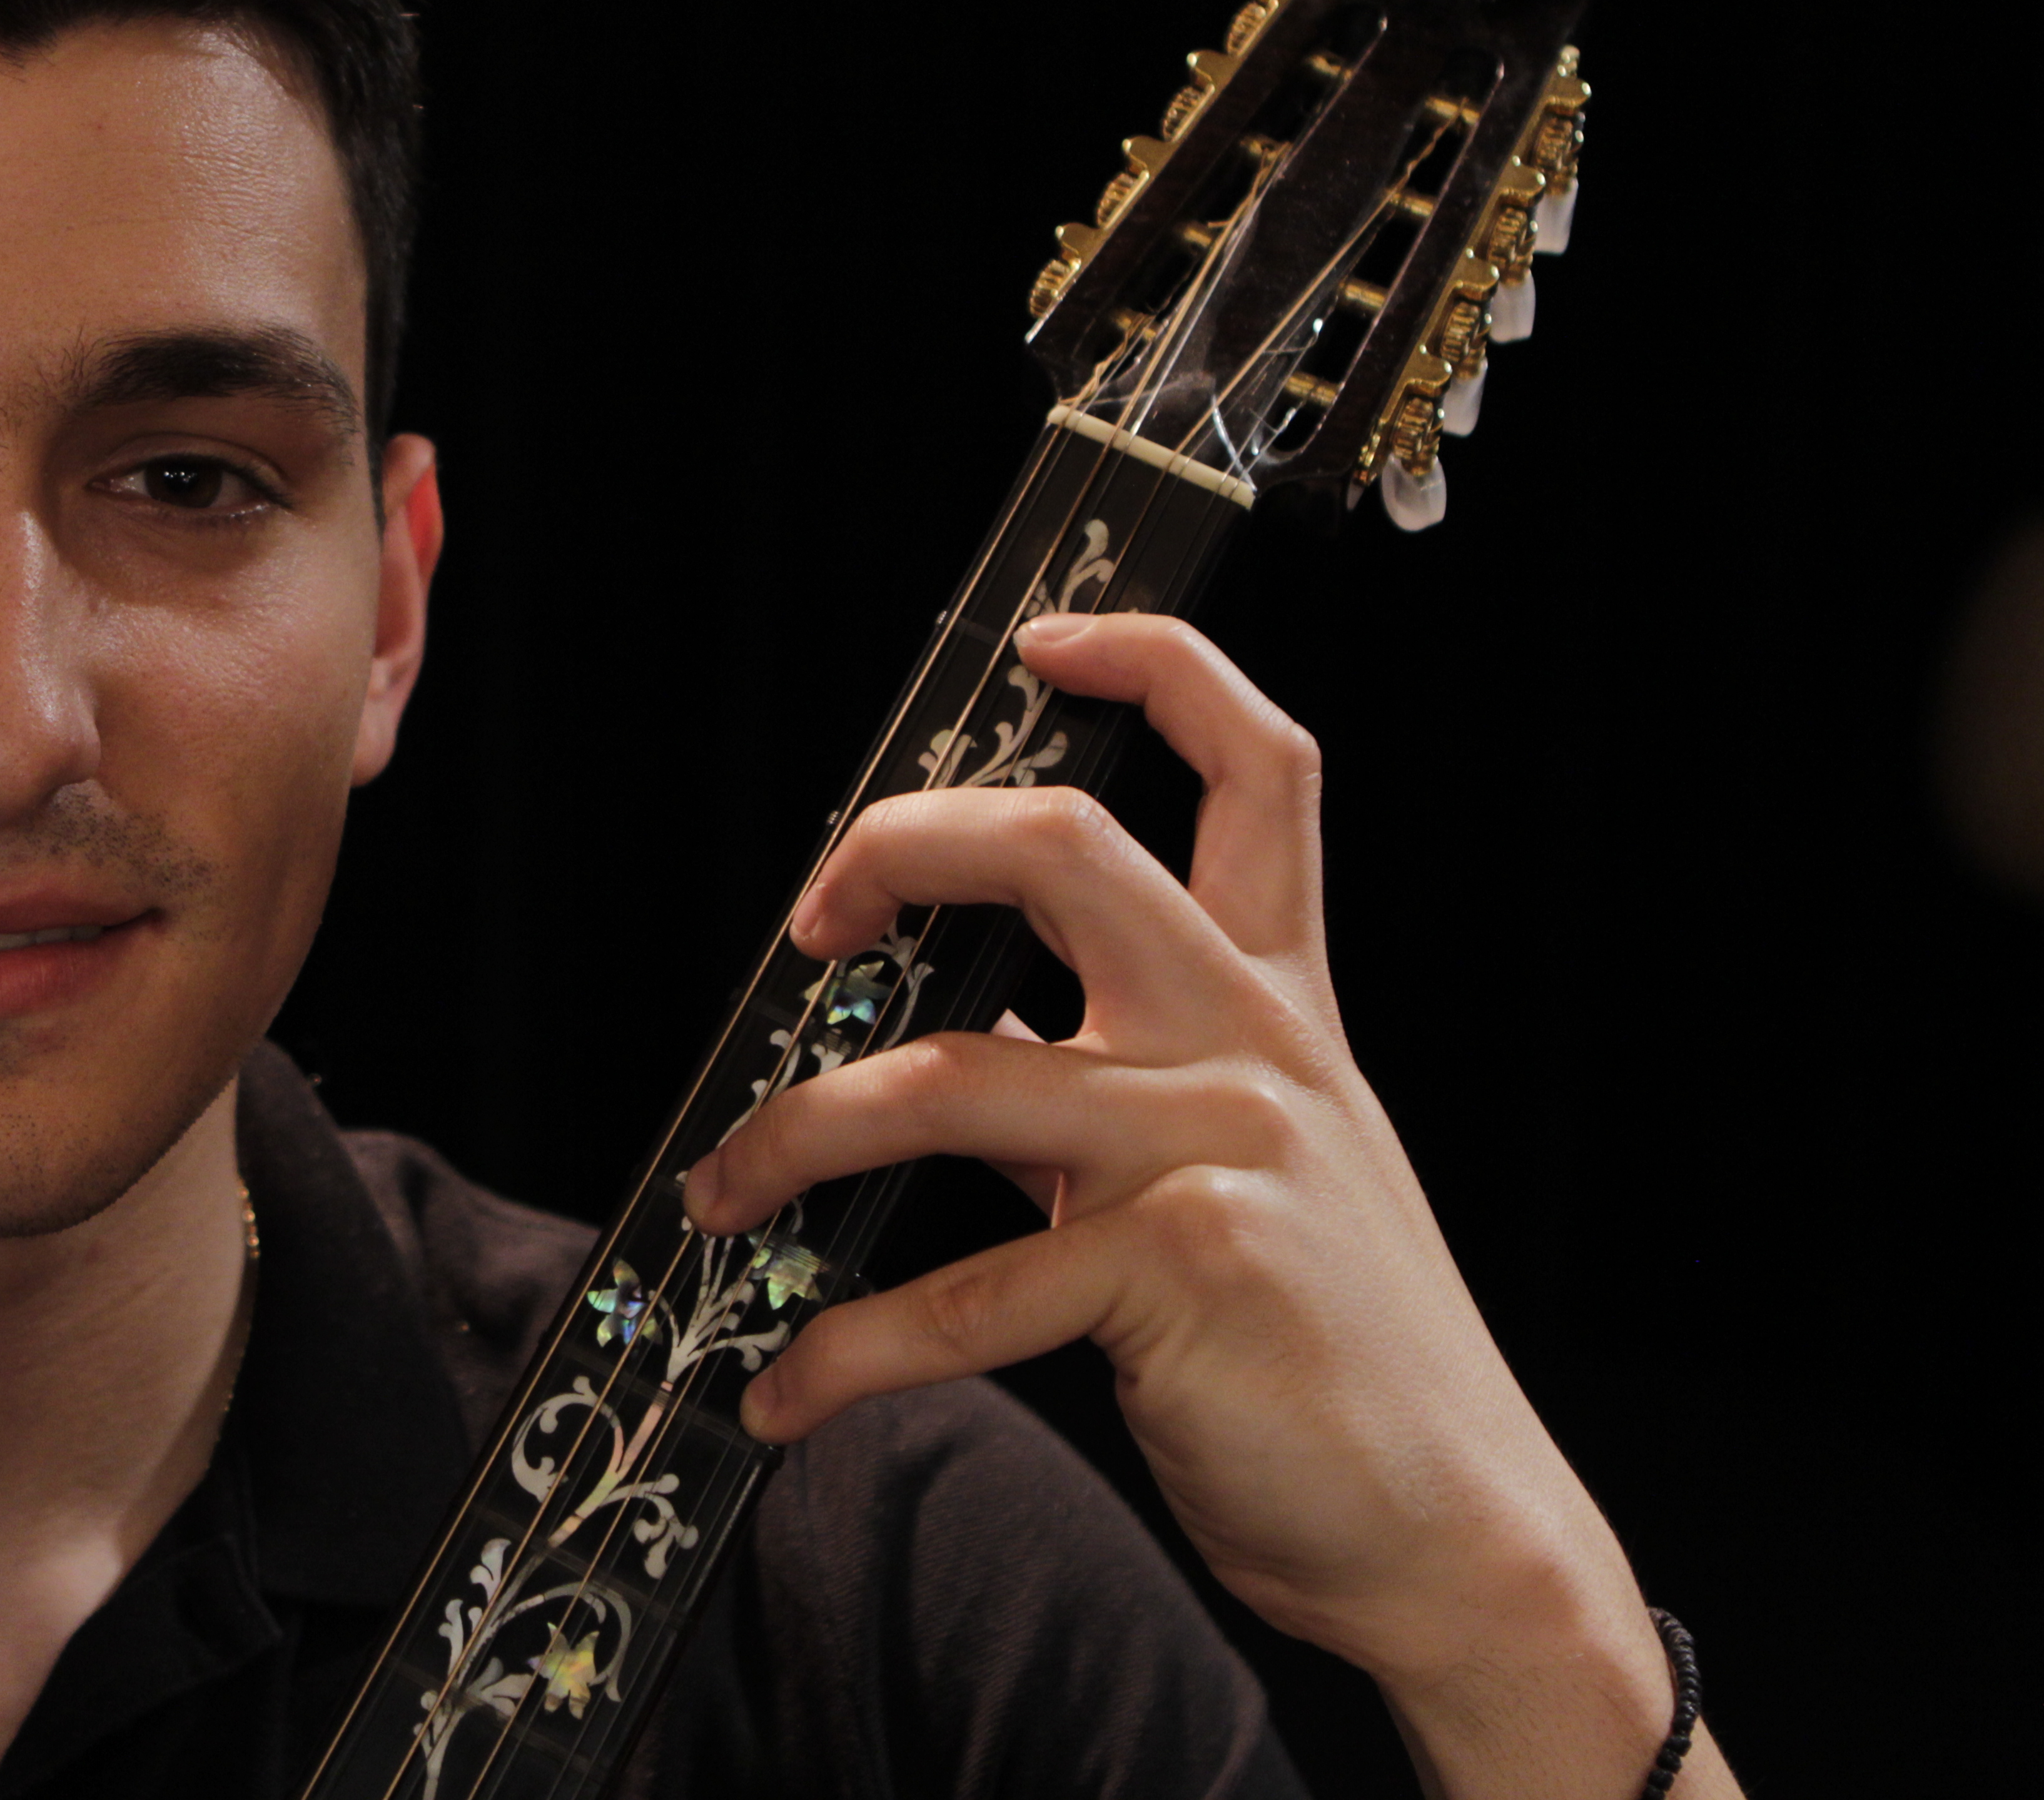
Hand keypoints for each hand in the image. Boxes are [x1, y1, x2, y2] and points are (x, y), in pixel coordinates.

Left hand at [683, 611, 1733, 1799]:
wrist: (1458, 1538)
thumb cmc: (1336, 1359)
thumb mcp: (1257, 1171)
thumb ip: (1122, 1082)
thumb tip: (947, 1045)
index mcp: (1280, 1002)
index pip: (1255, 766)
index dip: (1153, 664)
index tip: (1039, 641)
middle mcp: (1251, 1044)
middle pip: (1062, 845)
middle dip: (896, 850)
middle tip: (809, 926)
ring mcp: (1216, 1151)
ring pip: (941, 1079)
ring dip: (790, 1136)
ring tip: (721, 1195)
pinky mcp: (1175, 1276)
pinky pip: (953, 1297)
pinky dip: (843, 1350)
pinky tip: (787, 1392)